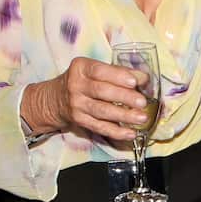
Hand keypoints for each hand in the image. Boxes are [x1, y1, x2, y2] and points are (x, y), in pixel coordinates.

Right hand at [23, 57, 149, 141]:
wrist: (56, 98)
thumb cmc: (84, 80)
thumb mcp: (95, 70)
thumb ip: (119, 72)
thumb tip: (144, 78)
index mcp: (81, 68)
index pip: (100, 71)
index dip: (117, 76)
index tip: (134, 82)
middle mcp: (76, 85)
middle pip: (102, 92)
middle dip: (124, 97)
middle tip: (142, 102)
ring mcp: (76, 105)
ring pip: (101, 111)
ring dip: (123, 116)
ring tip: (141, 118)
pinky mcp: (79, 120)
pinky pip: (99, 127)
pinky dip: (116, 132)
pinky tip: (130, 133)